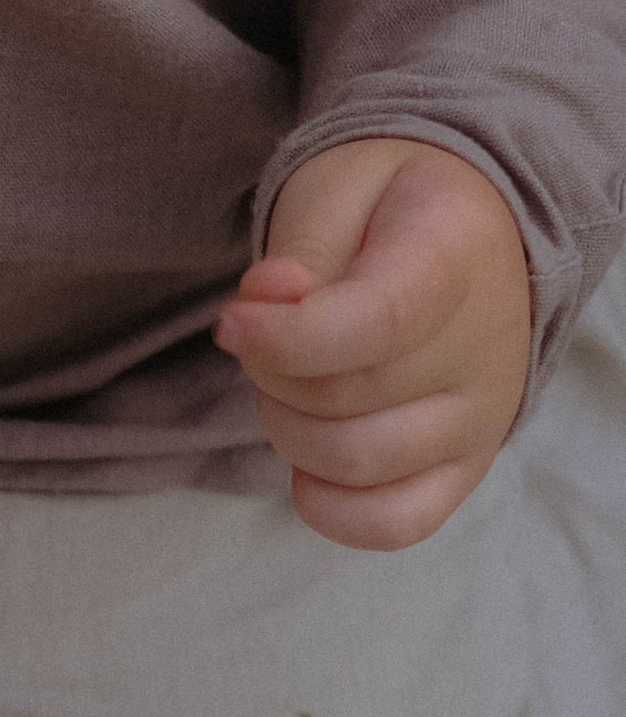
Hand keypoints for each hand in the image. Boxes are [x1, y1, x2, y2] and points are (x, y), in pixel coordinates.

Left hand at [214, 134, 531, 549]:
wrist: (462, 232)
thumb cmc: (385, 211)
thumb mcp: (336, 193)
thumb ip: (298, 254)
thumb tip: (265, 306)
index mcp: (457, 259)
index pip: (376, 325)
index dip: (285, 338)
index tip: (231, 322)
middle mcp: (486, 350)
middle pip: (346, 399)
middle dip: (271, 372)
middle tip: (267, 336)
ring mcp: (482, 418)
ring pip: (355, 464)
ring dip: (289, 429)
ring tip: (292, 384)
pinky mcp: (466, 468)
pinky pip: (396, 523)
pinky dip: (332, 506)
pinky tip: (308, 463)